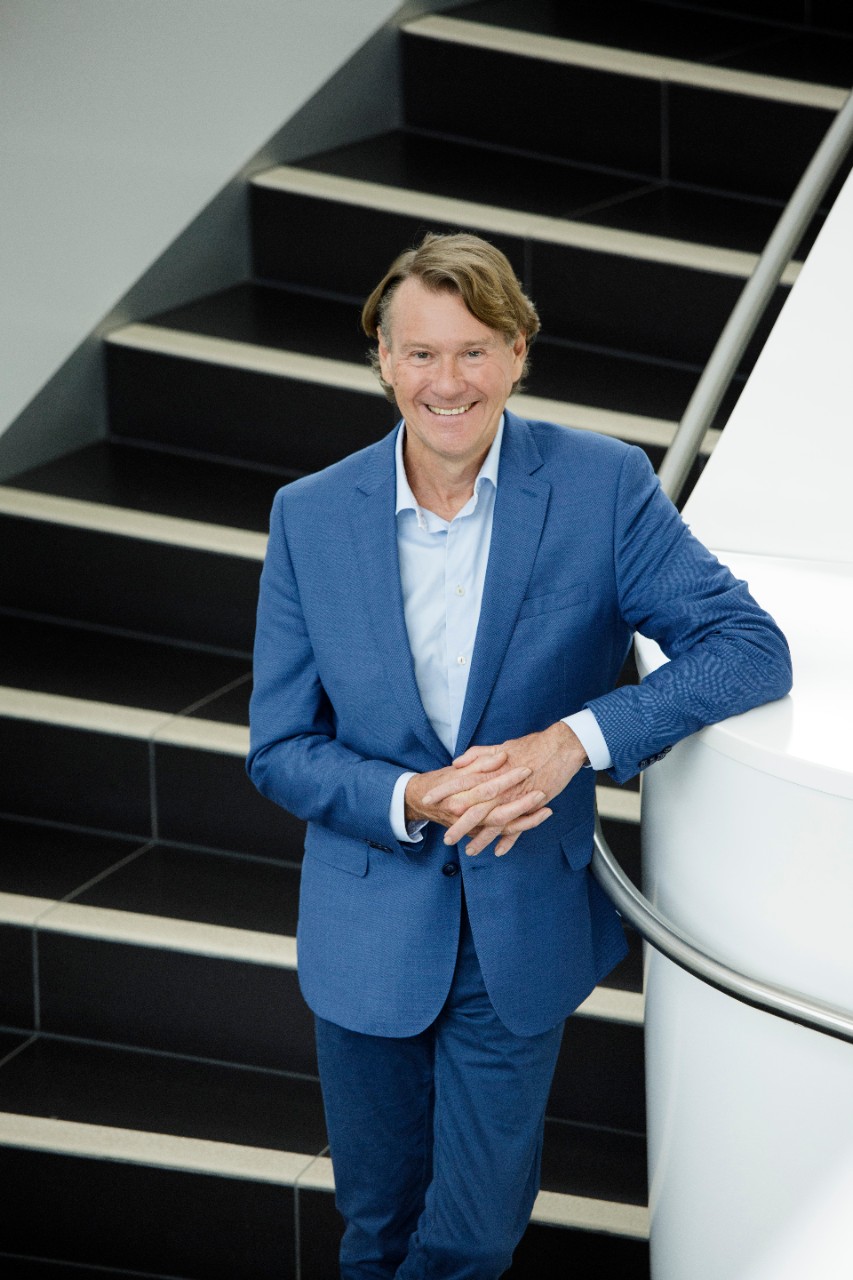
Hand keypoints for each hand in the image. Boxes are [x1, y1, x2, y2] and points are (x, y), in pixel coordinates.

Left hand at [421, 722, 587, 856]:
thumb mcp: (500, 747)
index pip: (460, 781)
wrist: (561, 747)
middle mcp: (500, 785)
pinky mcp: (532, 805)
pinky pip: (518, 826)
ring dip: (481, 838)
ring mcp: (516, 797)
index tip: (427, 799)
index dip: (443, 791)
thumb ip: (477, 756)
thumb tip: (457, 763)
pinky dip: (509, 840)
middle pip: (474, 808)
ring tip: (469, 851)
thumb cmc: (531, 746)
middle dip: (458, 824)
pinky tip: (499, 851)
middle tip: (446, 838)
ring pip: (493, 822)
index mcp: (490, 770)